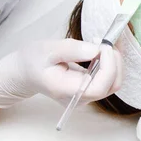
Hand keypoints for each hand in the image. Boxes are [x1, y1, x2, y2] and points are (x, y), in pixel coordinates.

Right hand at [0, 39, 122, 107]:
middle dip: (115, 61)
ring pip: (113, 82)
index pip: (99, 88)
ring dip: (114, 61)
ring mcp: (86, 96)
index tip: (104, 46)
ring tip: (102, 43)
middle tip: (105, 41)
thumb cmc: (33, 60)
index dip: (109, 67)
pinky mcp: (90, 89)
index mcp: (66, 91)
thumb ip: (72, 50)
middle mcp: (79, 98)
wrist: (25, 72)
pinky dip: (111, 62)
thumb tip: (97, 50)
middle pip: (111, 85)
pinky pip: (108, 78)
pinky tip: (103, 49)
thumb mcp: (48, 49)